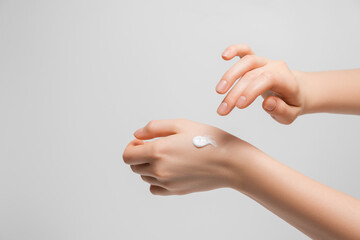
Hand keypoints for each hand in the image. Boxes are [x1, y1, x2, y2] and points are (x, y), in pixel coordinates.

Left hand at [122, 119, 254, 194]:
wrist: (230, 162)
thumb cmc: (208, 139)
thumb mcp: (180, 124)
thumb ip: (154, 128)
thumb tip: (137, 134)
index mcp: (157, 151)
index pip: (128, 156)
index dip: (131, 147)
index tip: (141, 141)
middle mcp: (159, 170)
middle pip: (134, 167)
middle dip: (139, 155)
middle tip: (155, 146)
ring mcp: (167, 183)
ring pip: (145, 177)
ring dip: (148, 166)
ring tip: (167, 156)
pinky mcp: (175, 191)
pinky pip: (155, 188)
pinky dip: (156, 180)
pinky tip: (169, 170)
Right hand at [216, 44, 304, 123]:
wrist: (296, 90)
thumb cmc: (290, 103)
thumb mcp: (291, 114)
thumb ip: (281, 110)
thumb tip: (267, 103)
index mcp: (287, 80)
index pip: (268, 80)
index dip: (251, 90)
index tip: (239, 105)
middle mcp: (275, 67)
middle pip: (252, 75)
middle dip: (235, 92)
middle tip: (223, 109)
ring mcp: (265, 62)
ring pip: (246, 61)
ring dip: (230, 75)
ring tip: (219, 91)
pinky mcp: (256, 61)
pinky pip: (245, 51)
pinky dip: (234, 50)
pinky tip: (224, 55)